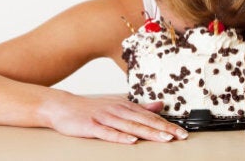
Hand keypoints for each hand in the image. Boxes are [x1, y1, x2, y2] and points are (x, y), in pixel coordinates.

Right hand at [39, 93, 187, 143]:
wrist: (62, 106)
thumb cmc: (91, 107)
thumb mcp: (117, 104)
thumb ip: (139, 107)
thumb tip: (159, 105)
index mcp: (125, 106)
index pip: (150, 116)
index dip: (167, 124)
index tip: (182, 131)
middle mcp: (118, 110)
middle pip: (144, 121)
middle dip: (163, 129)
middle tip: (180, 135)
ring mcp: (105, 118)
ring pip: (130, 126)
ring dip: (148, 132)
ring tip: (163, 138)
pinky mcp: (92, 126)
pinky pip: (108, 133)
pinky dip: (120, 137)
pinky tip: (131, 141)